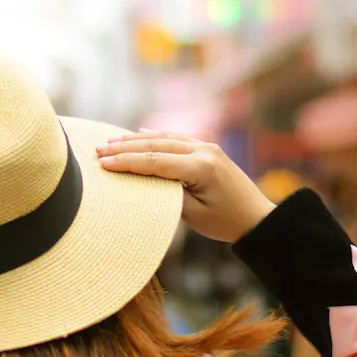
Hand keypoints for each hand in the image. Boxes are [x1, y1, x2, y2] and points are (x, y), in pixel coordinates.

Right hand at [97, 133, 275, 242]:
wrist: (258, 218)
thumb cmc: (226, 222)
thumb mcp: (193, 215)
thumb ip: (168, 194)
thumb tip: (143, 181)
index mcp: (200, 167)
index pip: (155, 161)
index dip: (126, 162)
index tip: (103, 164)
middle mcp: (204, 150)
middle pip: (156, 144)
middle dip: (125, 147)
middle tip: (98, 149)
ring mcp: (207, 147)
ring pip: (165, 137)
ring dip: (136, 139)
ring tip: (111, 141)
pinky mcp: (208, 150)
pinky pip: (176, 138)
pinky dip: (155, 136)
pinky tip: (139, 133)